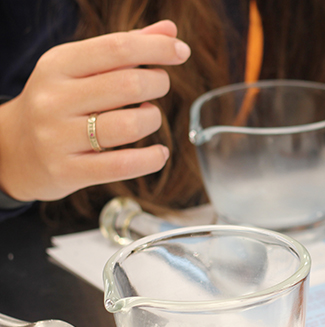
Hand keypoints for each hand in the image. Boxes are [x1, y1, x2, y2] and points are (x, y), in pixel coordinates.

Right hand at [0, 20, 189, 201]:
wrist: (13, 150)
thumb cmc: (60, 102)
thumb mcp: (80, 68)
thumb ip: (124, 48)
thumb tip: (170, 30)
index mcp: (58, 65)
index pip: (117, 48)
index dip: (157, 48)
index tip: (181, 52)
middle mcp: (54, 99)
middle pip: (129, 85)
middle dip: (159, 83)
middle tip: (159, 86)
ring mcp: (57, 137)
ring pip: (129, 125)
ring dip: (154, 119)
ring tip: (148, 116)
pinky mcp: (67, 171)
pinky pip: (123, 165)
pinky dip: (152, 158)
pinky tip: (158, 153)